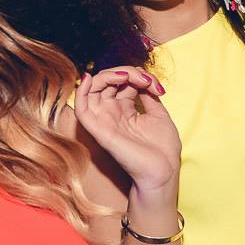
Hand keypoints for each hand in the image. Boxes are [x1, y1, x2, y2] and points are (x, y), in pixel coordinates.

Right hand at [73, 65, 179, 193]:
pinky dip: (81, 90)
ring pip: (93, 88)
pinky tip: (90, 78)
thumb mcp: (158, 114)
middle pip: (107, 80)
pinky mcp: (98, 130)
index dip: (137, 75)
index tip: (155, 85)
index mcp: (125, 109)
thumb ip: (148, 95)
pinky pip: (81, 108)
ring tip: (128, 77)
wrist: (163, 171)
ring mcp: (104, 120)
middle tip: (145, 81)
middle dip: (126, 72)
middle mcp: (112, 113)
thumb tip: (143, 78)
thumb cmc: (162, 148)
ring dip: (109, 75)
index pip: (121, 81)